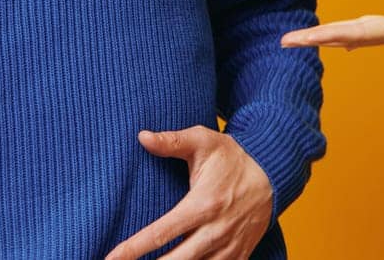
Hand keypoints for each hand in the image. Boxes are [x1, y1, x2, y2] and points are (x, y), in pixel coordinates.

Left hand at [105, 127, 272, 259]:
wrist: (273, 174)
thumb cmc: (233, 157)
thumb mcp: (204, 141)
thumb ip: (172, 140)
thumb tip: (142, 136)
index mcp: (202, 204)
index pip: (160, 233)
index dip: (132, 249)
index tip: (110, 258)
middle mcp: (215, 231)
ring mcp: (228, 248)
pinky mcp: (238, 256)